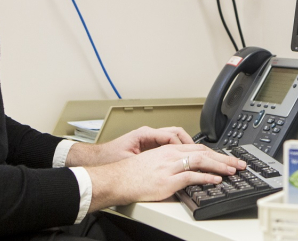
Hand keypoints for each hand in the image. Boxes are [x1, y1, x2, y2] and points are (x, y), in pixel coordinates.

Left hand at [67, 126, 192, 166]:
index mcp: (145, 134)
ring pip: (174, 138)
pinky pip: (168, 144)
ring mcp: (149, 138)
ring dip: (185, 146)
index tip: (191, 155)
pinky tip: (182, 160)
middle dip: (190, 143)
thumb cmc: (108, 158)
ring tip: (195, 156)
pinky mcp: (148, 145)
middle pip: (176, 133)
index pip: (171, 136)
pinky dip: (178, 150)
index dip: (183, 146)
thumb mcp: (129, 160)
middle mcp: (149, 134)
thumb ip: (146, 161)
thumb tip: (162, 164)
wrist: (96, 159)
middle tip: (201, 153)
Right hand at [85, 143, 246, 211]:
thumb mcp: (154, 162)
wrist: (117, 178)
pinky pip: (192, 176)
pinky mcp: (168, 179)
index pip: (198, 147)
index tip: (227, 158)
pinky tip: (216, 180)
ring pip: (201, 161)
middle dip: (224, 158)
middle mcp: (172, 154)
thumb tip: (184, 172)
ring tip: (233, 170)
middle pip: (204, 152)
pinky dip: (207, 178)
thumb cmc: (132, 173)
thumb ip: (170, 164)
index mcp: (169, 149)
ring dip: (220, 165)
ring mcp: (171, 166)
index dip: (215, 153)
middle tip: (238, 163)